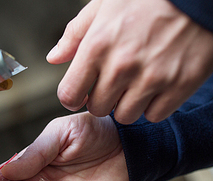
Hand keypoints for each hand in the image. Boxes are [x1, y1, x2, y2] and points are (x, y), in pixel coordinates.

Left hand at [47, 0, 212, 123]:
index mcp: (97, 46)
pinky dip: (154, 106)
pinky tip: (156, 87)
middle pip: (97, 108)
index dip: (73, 97)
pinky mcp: (180, 84)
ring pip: (125, 116)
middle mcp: (121, 66)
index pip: (69, 95)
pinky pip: (155, 115)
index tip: (81, 94)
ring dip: (127, 105)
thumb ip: (75, 35)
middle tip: (114, 84)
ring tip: (136, 84)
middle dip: (102, 99)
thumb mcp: (103, 6)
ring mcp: (152, 77)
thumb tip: (54, 58)